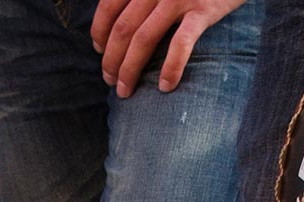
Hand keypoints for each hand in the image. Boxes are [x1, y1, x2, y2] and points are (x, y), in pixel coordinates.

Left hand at [90, 0, 247, 97]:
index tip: (99, 50)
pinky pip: (181, 42)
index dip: (100, 31)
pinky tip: (164, 86)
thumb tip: (121, 26)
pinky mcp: (204, 10)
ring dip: (130, 69)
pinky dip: (171, 67)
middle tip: (109, 81)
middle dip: (112, 59)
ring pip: (144, 39)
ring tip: (125, 91)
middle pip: (123, 28)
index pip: (109, 6)